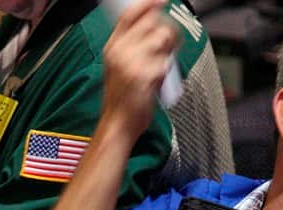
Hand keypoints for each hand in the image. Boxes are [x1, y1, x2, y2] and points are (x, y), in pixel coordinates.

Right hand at [100, 0, 178, 140]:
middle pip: (151, 22)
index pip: (129, 15)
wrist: (118, 124)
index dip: (147, 4)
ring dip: (170, 48)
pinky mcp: (146, 74)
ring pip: (162, 38)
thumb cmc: (121, 99)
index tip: (160, 0)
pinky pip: (167, 61)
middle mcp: (120, 51)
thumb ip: (132, 46)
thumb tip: (154, 27)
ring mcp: (133, 62)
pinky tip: (159, 80)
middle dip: (166, 30)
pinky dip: (167, 70)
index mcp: (112, 47)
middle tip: (168, 43)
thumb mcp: (119, 67)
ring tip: (164, 62)